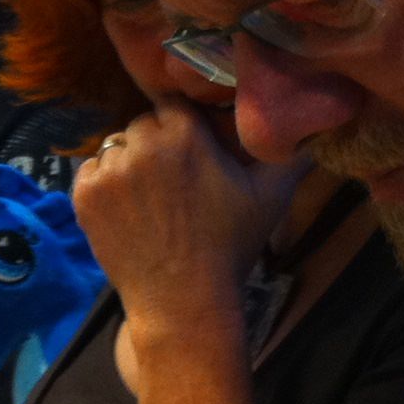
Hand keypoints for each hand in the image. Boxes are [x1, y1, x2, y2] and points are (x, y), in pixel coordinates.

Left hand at [71, 97, 311, 344]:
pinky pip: (90, 170)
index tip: (191, 147)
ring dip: (128, 162)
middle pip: (142, 124)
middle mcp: (141, 144)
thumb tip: (319, 125)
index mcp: (185, 134)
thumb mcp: (270, 195)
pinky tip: (127, 208)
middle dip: (156, 143)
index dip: (182, 124)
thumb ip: (292, 153)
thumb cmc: (229, 247)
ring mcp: (108, 171)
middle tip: (172, 178)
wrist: (182, 301)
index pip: (173, 103)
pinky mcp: (84, 196)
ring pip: (114, 147)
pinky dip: (103, 183)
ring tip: (150, 196)